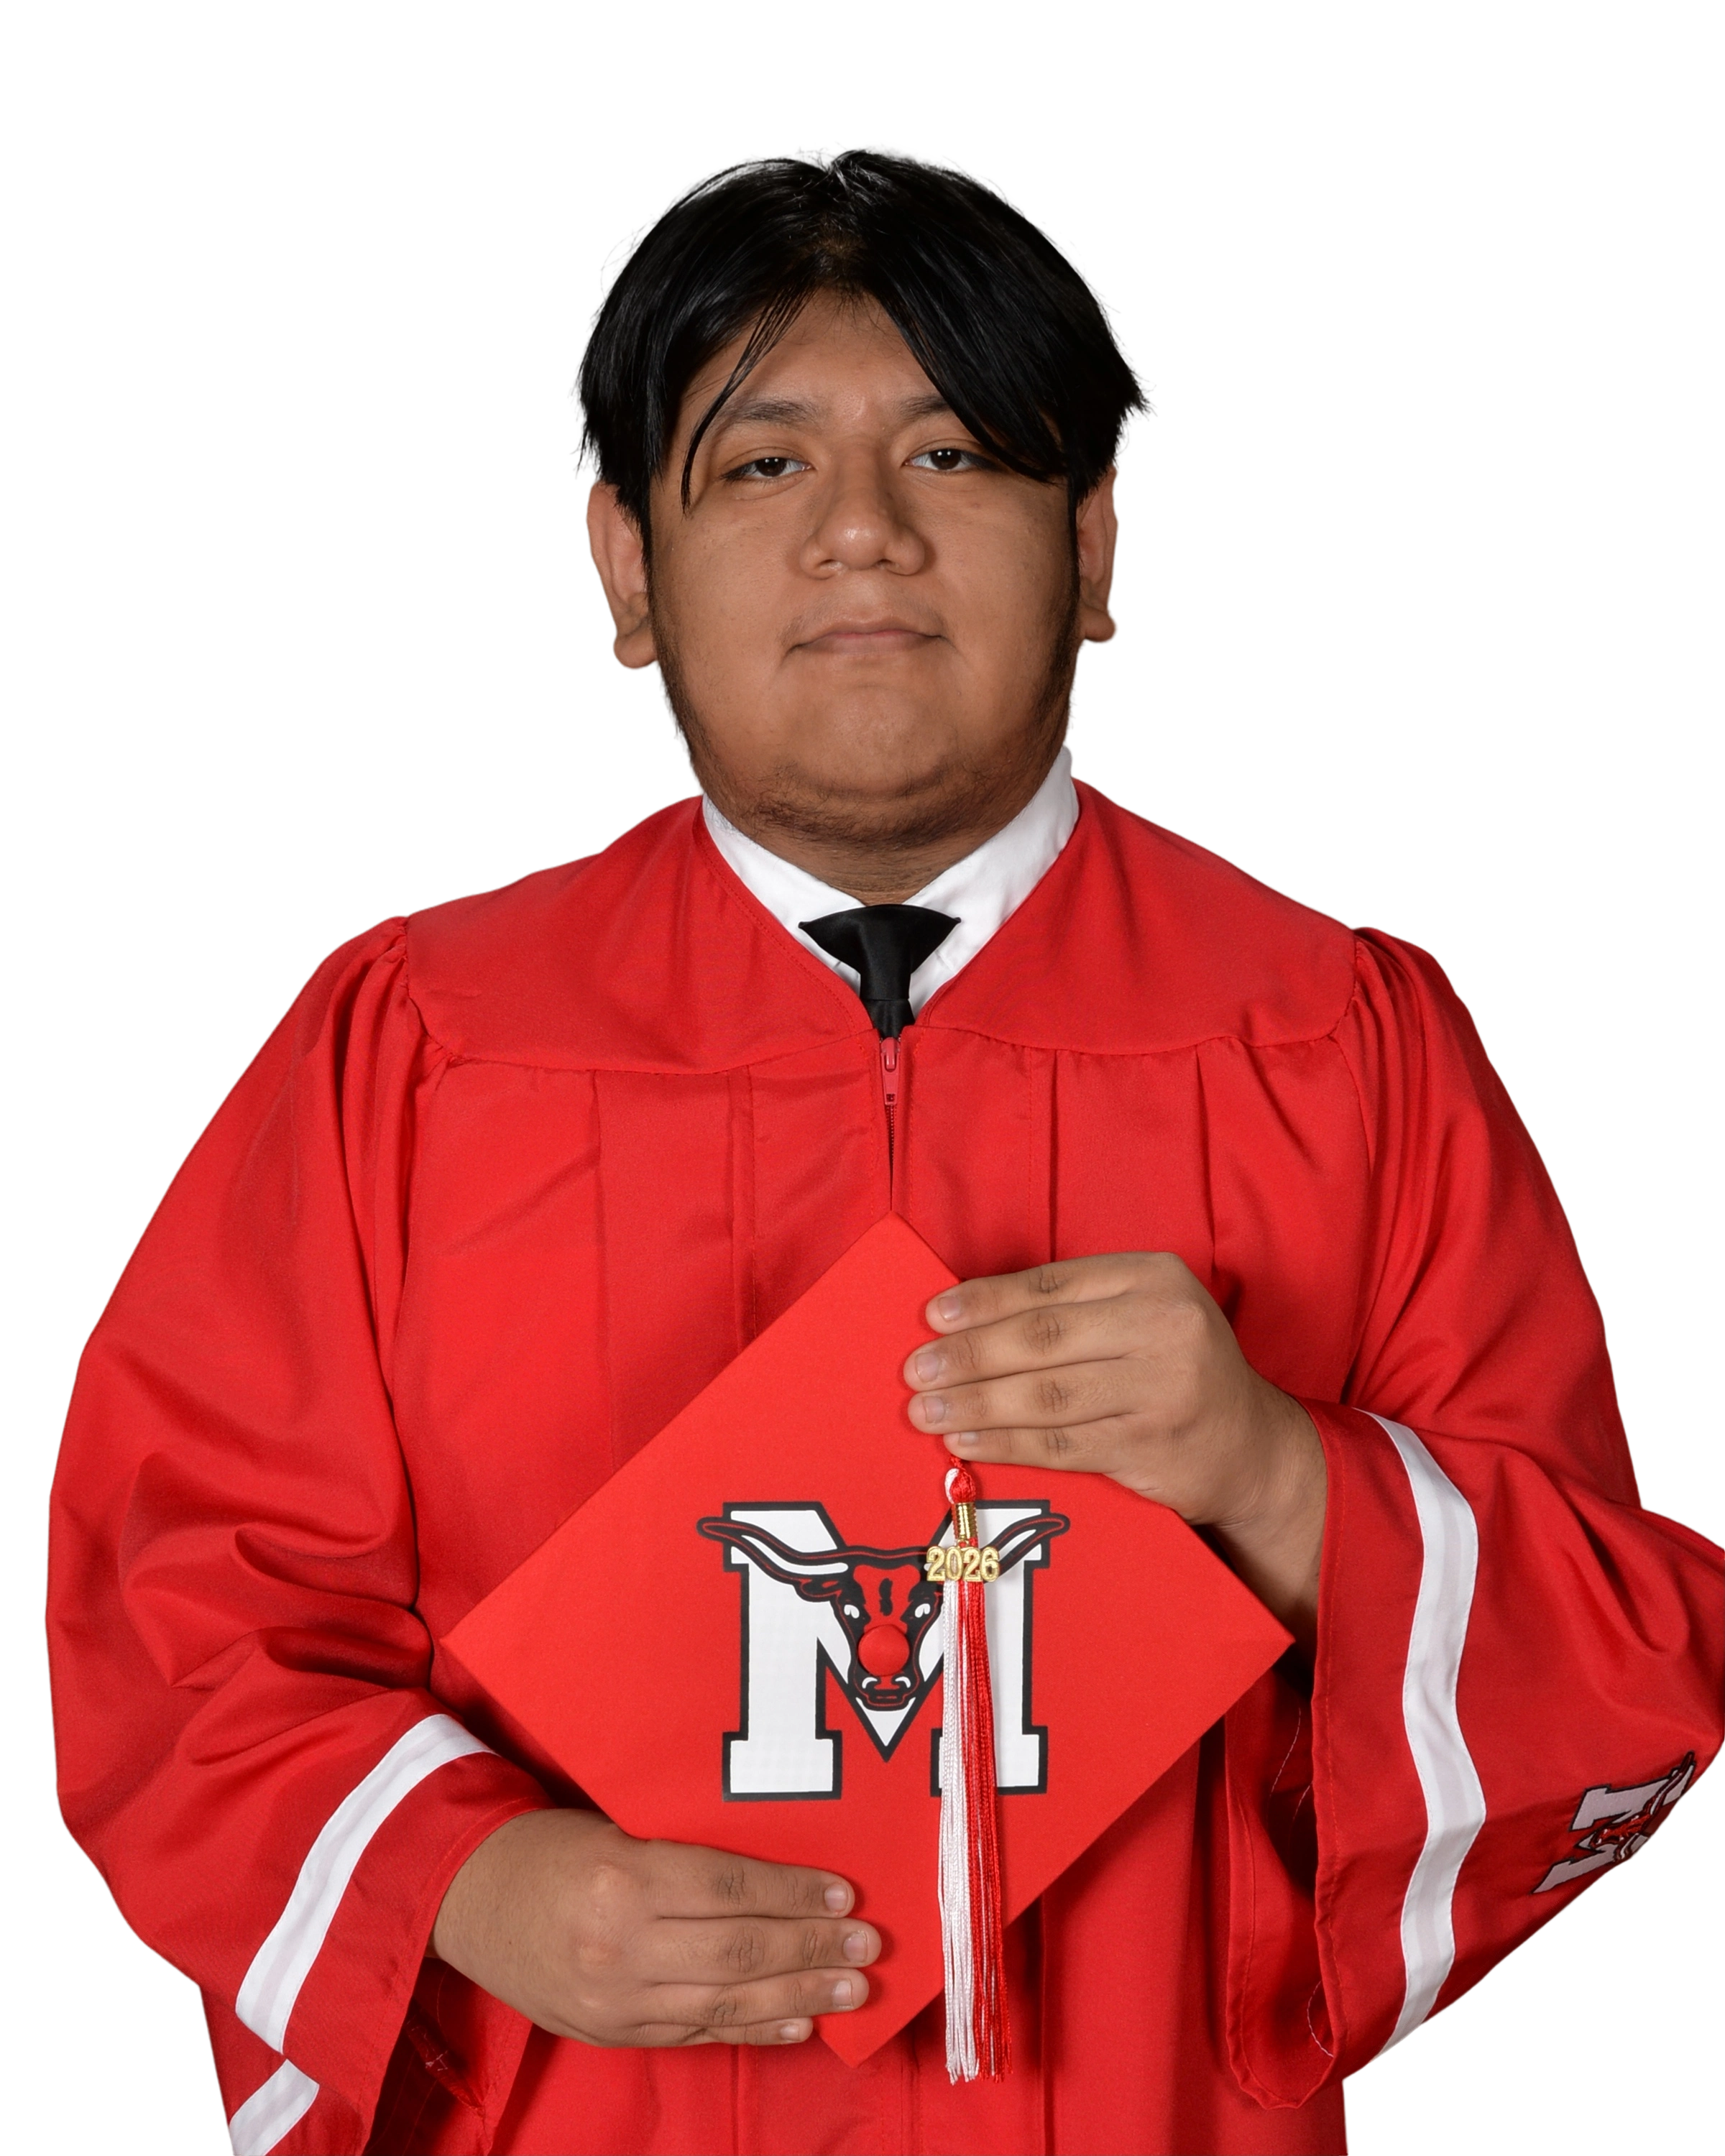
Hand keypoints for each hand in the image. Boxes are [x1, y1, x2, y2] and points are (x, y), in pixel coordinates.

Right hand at [431, 1809, 877, 2046]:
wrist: (467, 1898)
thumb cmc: (550, 1846)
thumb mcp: (615, 1825)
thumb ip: (686, 1849)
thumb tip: (778, 1865)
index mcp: (623, 1875)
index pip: (730, 1887)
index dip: (793, 1893)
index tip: (844, 1893)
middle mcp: (621, 1944)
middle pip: (738, 1949)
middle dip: (810, 1949)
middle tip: (866, 1945)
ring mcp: (615, 1998)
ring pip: (726, 2001)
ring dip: (797, 1996)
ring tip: (851, 1991)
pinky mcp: (611, 2031)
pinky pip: (696, 2033)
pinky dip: (753, 2029)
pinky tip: (797, 2023)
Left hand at [902, 1253, 1324, 1649]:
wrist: (1251, 1446)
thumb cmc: (1176, 1371)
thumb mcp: (1144, 1315)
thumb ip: (1074, 1309)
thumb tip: (965, 1317)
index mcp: (1155, 1276)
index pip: (1050, 1285)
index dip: (985, 1301)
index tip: (933, 1316)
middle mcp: (1165, 1325)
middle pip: (1042, 1338)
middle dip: (969, 1354)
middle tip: (916, 1369)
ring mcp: (1161, 1388)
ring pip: (1045, 1395)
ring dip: (975, 1403)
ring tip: (926, 1410)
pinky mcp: (1150, 1445)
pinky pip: (1061, 1444)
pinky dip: (1006, 1443)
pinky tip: (966, 1442)